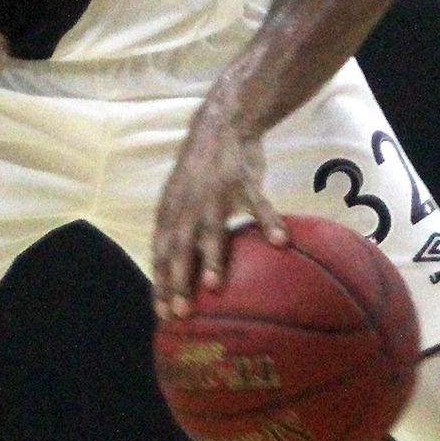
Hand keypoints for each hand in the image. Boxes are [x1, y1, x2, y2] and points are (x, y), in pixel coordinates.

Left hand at [150, 112, 289, 320]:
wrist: (223, 125)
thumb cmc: (203, 171)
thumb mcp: (181, 199)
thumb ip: (180, 231)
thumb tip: (182, 271)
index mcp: (171, 211)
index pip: (160, 253)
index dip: (160, 283)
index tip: (162, 316)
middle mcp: (187, 205)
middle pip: (179, 247)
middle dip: (177, 280)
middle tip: (180, 312)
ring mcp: (214, 192)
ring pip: (211, 228)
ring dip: (211, 257)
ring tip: (213, 284)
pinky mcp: (243, 180)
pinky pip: (258, 203)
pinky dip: (268, 220)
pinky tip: (280, 240)